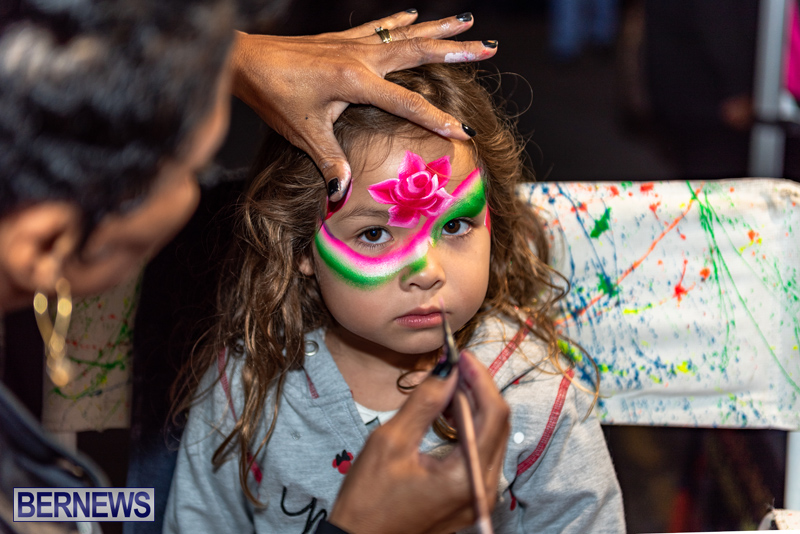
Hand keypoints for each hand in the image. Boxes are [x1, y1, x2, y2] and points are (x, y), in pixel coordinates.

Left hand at [231, 10, 497, 200]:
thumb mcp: (304, 133)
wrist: (244, 60)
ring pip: (406, 34)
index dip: (438, 120)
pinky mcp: (341, 39)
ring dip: (439, 29)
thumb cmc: (273, 95)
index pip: (409, 103)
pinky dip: (400, 21)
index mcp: (357, 80)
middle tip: (490, 48)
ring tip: (469, 21)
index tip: (465, 132)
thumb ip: (330, 161)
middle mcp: (362, 56)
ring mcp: (353, 44)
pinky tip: (415, 14)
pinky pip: (379, 27)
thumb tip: (343, 193)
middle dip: (457, 51)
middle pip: (420, 52)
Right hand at [328, 351, 509, 533]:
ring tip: (445, 386)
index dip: (480, 378)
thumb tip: (447, 371)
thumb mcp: (390, 442)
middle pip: (497, 424)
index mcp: (465, 476)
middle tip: (452, 366)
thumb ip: (424, 403)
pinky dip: (467, 428)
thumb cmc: (368, 501)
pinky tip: (447, 414)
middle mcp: (482, 489)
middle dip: (477, 389)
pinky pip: (479, 453)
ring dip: (472, 407)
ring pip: (490, 437)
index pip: (493, 414)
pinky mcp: (469, 498)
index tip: (462, 355)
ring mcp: (478, 496)